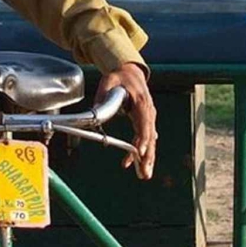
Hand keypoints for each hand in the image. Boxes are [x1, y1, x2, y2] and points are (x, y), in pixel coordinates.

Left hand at [98, 63, 156, 179]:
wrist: (129, 72)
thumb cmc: (119, 78)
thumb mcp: (108, 82)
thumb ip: (103, 95)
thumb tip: (95, 110)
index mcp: (141, 102)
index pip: (144, 123)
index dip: (142, 139)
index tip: (140, 152)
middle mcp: (148, 112)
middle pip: (150, 137)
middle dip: (147, 156)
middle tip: (144, 173)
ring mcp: (149, 117)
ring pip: (150, 141)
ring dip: (147, 158)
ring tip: (144, 175)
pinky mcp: (146, 121)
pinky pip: (145, 139)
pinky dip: (142, 152)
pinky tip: (138, 164)